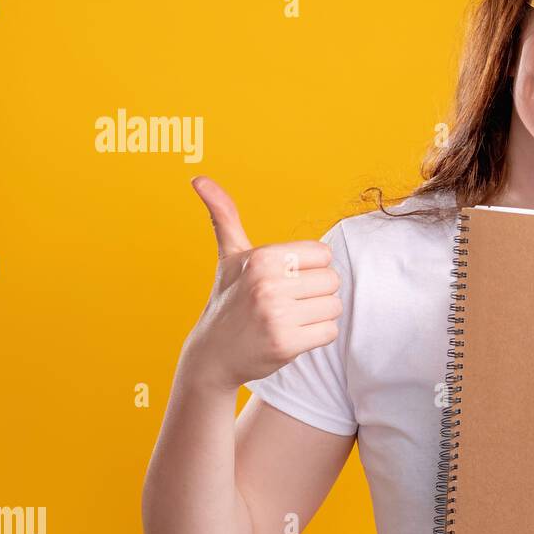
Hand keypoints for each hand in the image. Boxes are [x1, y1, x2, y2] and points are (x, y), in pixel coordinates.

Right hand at [181, 176, 341, 391]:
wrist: (213, 355)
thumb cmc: (228, 300)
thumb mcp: (229, 257)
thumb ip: (224, 215)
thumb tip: (199, 178)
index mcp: (263, 257)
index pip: (323, 254)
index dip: (309, 268)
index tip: (286, 280)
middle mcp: (269, 283)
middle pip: (332, 280)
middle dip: (315, 293)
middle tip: (287, 303)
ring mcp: (277, 315)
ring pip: (334, 307)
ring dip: (317, 315)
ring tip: (289, 319)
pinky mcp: (286, 343)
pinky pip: (330, 332)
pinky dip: (316, 336)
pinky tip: (292, 336)